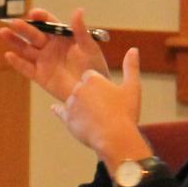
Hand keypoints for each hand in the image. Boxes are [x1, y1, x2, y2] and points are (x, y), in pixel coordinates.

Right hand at [0, 7, 108, 102]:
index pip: (49, 24)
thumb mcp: (89, 47)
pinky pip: (26, 68)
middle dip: (23, 28)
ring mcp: (44, 61)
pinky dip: (17, 62)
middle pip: (34, 35)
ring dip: (15, 41)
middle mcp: (51, 47)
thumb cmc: (94, 68)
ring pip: (26, 49)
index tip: (34, 14)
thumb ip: (80, 30)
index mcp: (62, 37)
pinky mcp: (40, 76)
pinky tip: (9, 55)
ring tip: (3, 32)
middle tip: (13, 22)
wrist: (91, 92)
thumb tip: (78, 10)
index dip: (41, 17)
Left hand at [53, 47, 146, 163]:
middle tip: (103, 107)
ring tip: (96, 117)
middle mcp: (78, 88)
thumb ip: (131, 67)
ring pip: (73, 100)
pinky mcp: (67, 119)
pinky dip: (58, 110)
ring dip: (81, 105)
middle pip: (81, 88)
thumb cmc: (125, 112)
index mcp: (92, 79)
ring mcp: (71, 104)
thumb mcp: (132, 87)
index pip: (90, 76)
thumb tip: (133, 49)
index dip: (99, 85)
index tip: (107, 94)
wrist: (114, 137)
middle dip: (89, 94)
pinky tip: (54, 109)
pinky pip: (60, 111)